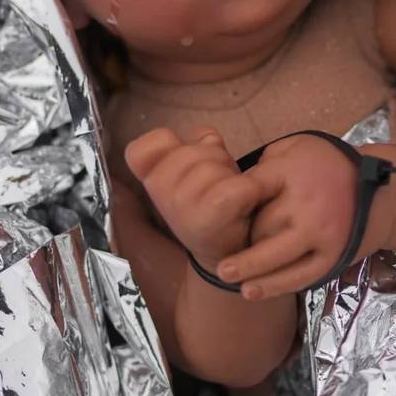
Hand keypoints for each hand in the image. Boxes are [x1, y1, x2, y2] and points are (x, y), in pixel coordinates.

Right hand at [123, 127, 260, 272]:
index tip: (183, 164)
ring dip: (232, 175)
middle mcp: (160, 192)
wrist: (226, 258)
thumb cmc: (210, 206)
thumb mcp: (189, 176)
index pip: (144, 146)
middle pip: (193, 149)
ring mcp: (183, 202)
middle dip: (213, 159)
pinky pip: (240, 185)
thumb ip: (190, 149)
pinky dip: (252, 190)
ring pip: (216, 163)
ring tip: (231, 196)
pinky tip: (246, 204)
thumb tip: (207, 137)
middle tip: (218, 184)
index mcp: (150, 179)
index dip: (170, 145)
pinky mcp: (213, 212)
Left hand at [216, 134, 390, 299]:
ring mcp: (321, 235)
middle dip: (241, 237)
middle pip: (260, 228)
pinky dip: (275, 285)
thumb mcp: (296, 148)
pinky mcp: (332, 257)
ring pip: (276, 258)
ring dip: (249, 270)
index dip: (229, 202)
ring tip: (224, 274)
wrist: (381, 193)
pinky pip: (299, 276)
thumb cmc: (328, 167)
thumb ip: (266, 165)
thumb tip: (234, 187)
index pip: (250, 190)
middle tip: (223, 242)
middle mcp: (307, 205)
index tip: (213, 210)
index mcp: (294, 173)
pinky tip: (252, 290)